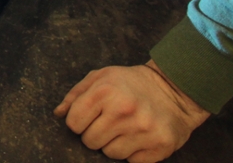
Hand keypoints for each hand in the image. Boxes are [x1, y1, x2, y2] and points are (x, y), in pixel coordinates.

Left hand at [54, 61, 209, 161]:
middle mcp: (124, 111)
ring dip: (113, 145)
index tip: (89, 117)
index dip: (78, 122)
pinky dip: (133, 153)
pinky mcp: (159, 146)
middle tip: (108, 123)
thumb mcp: (101, 77)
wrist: (174, 90)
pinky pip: (132, 162)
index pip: (74, 124)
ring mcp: (143, 130)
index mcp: (105, 91)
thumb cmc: (131, 83)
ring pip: (110, 154)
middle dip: (95, 134)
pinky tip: (138, 137)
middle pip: (90, 141)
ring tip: (124, 129)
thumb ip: (75, 95)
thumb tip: (58, 114)